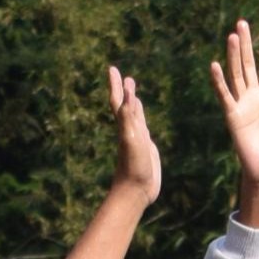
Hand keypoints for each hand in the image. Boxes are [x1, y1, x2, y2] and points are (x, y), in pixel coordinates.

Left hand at [104, 65, 162, 205]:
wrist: (136, 190)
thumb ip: (128, 114)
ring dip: (133, 103)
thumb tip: (126, 90)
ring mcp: (138, 139)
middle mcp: (130, 130)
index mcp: (125, 126)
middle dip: (123, 90)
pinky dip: (142, 120)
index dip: (115, 85)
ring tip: (133, 92)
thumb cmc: (133, 165)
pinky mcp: (146, 148)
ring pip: (134, 116)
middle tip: (123, 76)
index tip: (112, 68)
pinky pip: (143, 128)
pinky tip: (143, 120)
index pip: (118, 100)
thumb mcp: (131, 136)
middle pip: (125, 105)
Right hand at [211, 21, 258, 228]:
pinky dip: (219, 80)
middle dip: (246, 44)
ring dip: (233, 55)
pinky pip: (225, 95)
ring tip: (233, 35)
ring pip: (237, 74)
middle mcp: (256, 97)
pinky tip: (215, 65)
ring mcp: (243, 105)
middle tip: (242, 23)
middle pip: (249, 64)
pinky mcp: (234, 117)